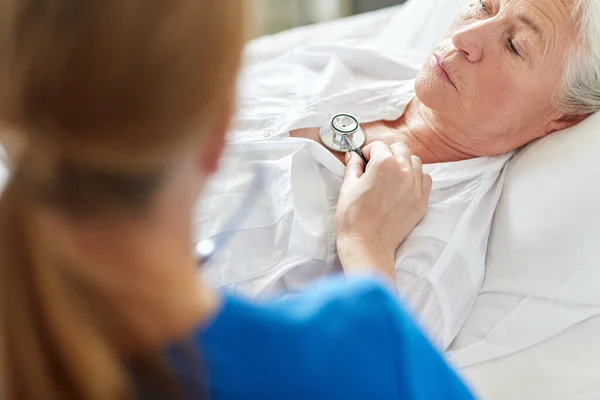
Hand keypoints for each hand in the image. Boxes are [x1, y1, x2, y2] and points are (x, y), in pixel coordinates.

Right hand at [336, 142, 431, 280]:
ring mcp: (416, 186)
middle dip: (386, 154)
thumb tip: (354, 156)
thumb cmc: (353, 217)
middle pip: (399, 149)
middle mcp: (404, 170)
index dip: (367, 153)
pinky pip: (425, 179)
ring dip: (403, 164)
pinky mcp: (422, 201)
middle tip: (375, 168)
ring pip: (415, 162)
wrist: (368, 245)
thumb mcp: (348, 187)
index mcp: (384, 163)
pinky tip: (404, 186)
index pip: (378, 146)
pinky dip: (416, 178)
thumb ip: (353, 166)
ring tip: (391, 177)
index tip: (362, 162)